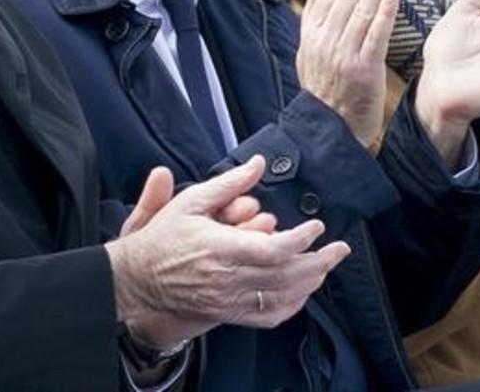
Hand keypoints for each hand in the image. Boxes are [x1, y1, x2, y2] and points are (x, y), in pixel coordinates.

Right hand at [106, 157, 350, 348]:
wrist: (139, 279)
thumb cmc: (164, 238)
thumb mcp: (191, 201)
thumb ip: (229, 183)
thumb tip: (258, 163)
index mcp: (220, 248)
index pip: (273, 250)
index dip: (301, 239)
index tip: (317, 227)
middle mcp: (227, 279)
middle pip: (287, 275)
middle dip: (320, 261)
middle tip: (340, 248)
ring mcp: (229, 301)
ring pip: (283, 297)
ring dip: (311, 282)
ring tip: (326, 265)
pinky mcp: (229, 314)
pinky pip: (269, 316)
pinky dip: (292, 305)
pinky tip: (303, 290)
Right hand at [296, 0, 400, 147]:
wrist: (330, 129)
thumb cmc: (325, 90)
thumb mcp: (309, 53)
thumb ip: (313, 17)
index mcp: (312, 34)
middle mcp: (324, 41)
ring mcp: (342, 54)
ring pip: (360, 9)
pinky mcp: (362, 69)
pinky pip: (374, 35)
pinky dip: (383, 12)